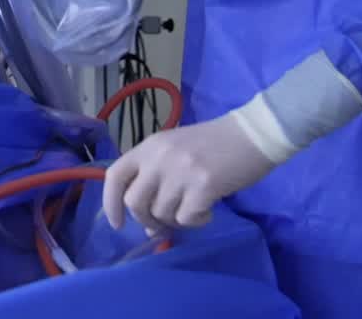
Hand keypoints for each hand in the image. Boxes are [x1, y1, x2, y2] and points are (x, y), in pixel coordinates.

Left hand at [101, 113, 277, 232]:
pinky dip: (197, 220)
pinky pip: (187, 219)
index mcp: (150, 145)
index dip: (110, 202)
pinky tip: (208, 207)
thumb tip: (148, 226)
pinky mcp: (203, 186)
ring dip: (176, 219)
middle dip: (146, 220)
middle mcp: (159, 156)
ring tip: (193, 205)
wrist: (250, 135)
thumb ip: (157, 180)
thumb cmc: (212, 144)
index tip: (117, 224)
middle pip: (135, 202)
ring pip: (162, 214)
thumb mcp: (175, 152)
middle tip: (164, 222)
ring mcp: (180, 171)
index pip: (115, 174)